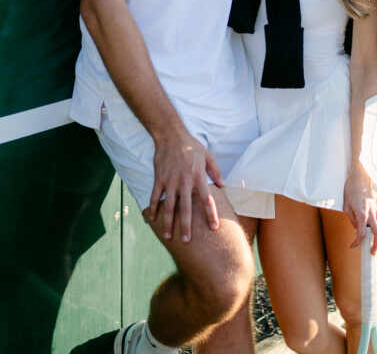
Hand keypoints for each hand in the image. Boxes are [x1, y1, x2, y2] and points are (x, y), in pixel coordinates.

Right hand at [147, 129, 224, 243]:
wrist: (171, 135)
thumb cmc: (191, 146)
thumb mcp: (208, 156)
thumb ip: (216, 172)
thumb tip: (224, 186)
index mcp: (198, 177)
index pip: (206, 200)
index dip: (211, 214)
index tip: (214, 228)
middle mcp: (184, 182)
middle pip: (186, 208)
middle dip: (186, 226)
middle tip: (187, 241)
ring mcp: (170, 181)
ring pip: (169, 206)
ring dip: (168, 223)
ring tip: (168, 236)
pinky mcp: (159, 178)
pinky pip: (156, 196)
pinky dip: (153, 208)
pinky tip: (152, 219)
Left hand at [343, 164, 376, 255]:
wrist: (359, 177)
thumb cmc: (350, 191)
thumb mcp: (346, 206)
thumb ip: (352, 220)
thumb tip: (356, 230)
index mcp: (361, 215)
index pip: (362, 234)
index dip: (357, 243)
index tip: (352, 246)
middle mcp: (371, 214)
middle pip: (376, 235)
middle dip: (375, 246)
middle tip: (371, 254)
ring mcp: (375, 211)